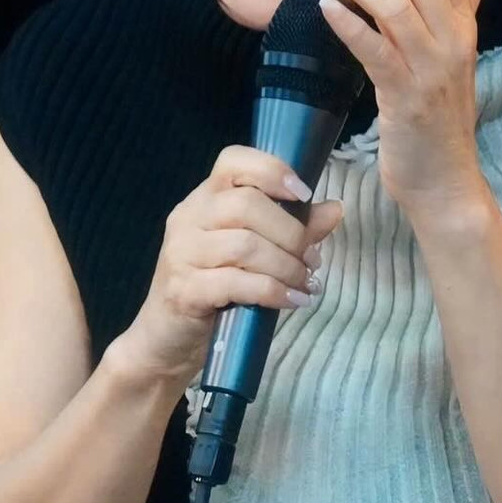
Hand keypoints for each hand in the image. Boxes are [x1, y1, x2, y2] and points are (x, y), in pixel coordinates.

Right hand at [125, 145, 344, 385]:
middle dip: (292, 234)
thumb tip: (335, 208)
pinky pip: (236, 283)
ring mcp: (181, 253)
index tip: (304, 194)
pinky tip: (292, 301)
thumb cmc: (215, 291)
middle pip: (247, 205)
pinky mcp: (183, 290)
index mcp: (205, 199)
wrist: (166, 341)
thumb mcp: (255, 255)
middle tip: (312, 261)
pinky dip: (273, 292)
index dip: (272, 170)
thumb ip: (293, 228)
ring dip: (287, 267)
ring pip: (245, 246)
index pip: (233, 161)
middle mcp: (188, 218)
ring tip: (305, 284)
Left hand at [312, 0, 493, 221]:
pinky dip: (350, 24)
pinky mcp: (406, 98)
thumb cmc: (438, 117)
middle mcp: (453, 41)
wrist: (445, 183)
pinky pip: (377, 51)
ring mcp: (431, 69)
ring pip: (396, 5)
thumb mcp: (454, 49)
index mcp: (464, 26)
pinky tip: (325, 7)